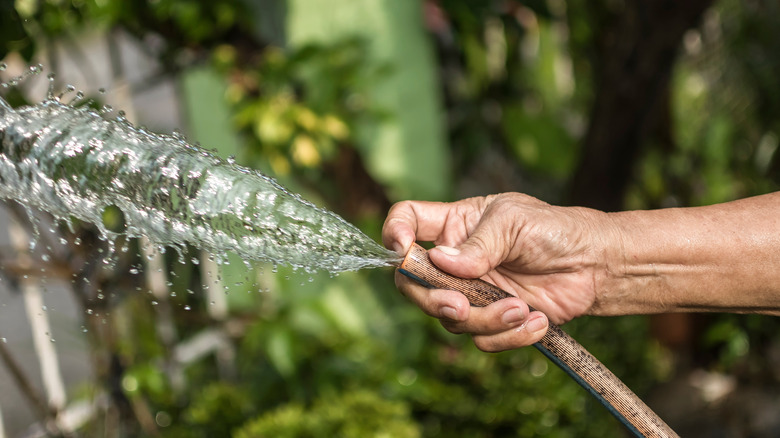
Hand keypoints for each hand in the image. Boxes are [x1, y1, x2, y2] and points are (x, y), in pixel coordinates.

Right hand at [382, 193, 614, 351]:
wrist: (595, 265)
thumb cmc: (554, 230)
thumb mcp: (514, 222)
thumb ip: (478, 245)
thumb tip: (442, 263)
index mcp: (454, 225)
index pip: (407, 222)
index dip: (394, 234)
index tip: (403, 249)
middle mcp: (455, 261)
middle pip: (415, 284)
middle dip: (433, 300)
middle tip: (460, 307)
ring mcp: (472, 292)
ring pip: (451, 318)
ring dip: (485, 320)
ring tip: (521, 309)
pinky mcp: (493, 319)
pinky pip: (481, 339)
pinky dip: (508, 336)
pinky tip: (537, 321)